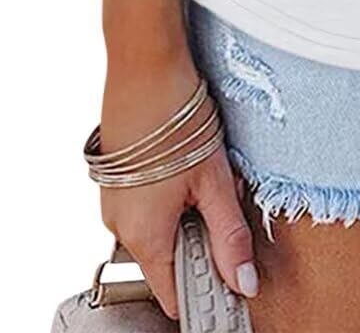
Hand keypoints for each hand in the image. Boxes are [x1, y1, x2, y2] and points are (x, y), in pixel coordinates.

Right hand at [98, 51, 258, 316]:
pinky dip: (176, 192)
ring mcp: (116, 200)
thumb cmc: (175, 120)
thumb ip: (229, 236)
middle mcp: (121, 226)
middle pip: (170, 256)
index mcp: (143, 236)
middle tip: (227, 199)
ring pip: (164, 225)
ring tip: (209, 173)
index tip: (232, 282)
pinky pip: (151, 202)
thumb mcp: (213, 181)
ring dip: (192, 210)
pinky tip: (192, 161)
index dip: (205, 291)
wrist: (143, 66)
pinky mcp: (120, 178)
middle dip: (205, 235)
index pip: (172, 293)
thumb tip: (243, 282)